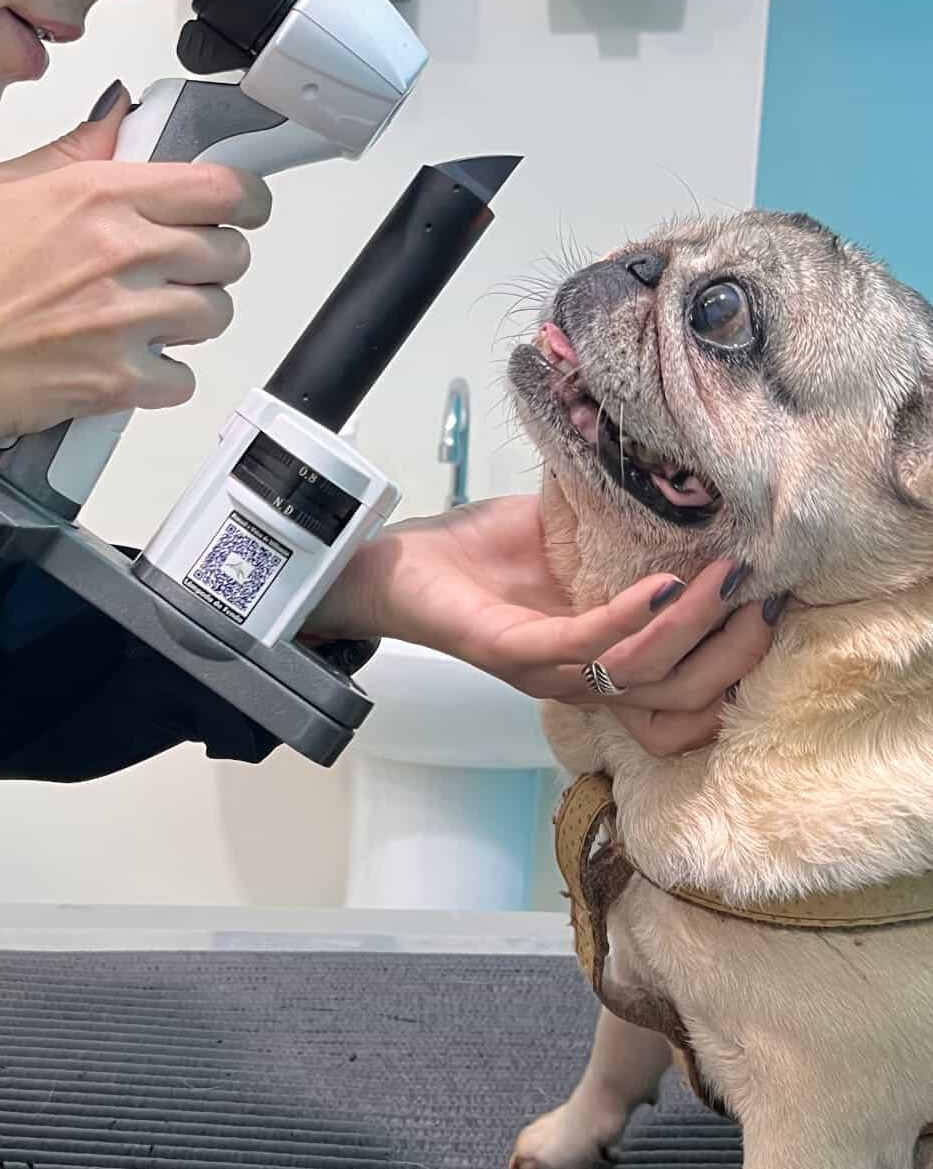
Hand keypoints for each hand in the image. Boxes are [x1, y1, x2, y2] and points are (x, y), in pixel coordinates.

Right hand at [0, 84, 270, 469]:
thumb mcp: (1, 186)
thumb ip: (75, 150)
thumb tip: (119, 117)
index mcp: (98, 196)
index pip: (221, 188)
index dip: (245, 199)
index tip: (241, 207)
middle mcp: (122, 253)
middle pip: (230, 254)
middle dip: (215, 259)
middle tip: (184, 266)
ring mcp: (125, 321)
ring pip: (215, 315)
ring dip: (193, 316)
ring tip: (153, 315)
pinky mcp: (119, 382)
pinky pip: (183, 379)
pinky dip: (165, 377)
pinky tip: (131, 361)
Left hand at [307, 496, 777, 757]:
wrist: (394, 564)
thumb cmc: (478, 552)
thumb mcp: (566, 534)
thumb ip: (621, 522)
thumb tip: (680, 469)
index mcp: (600, 659)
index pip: (683, 699)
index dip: (734, 670)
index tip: (775, 614)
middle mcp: (580, 679)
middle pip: (679, 697)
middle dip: (734, 652)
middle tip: (768, 597)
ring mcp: (547, 672)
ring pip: (641, 673)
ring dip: (693, 627)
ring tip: (727, 579)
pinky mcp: (511, 652)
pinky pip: (585, 644)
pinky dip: (629, 617)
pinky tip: (663, 586)